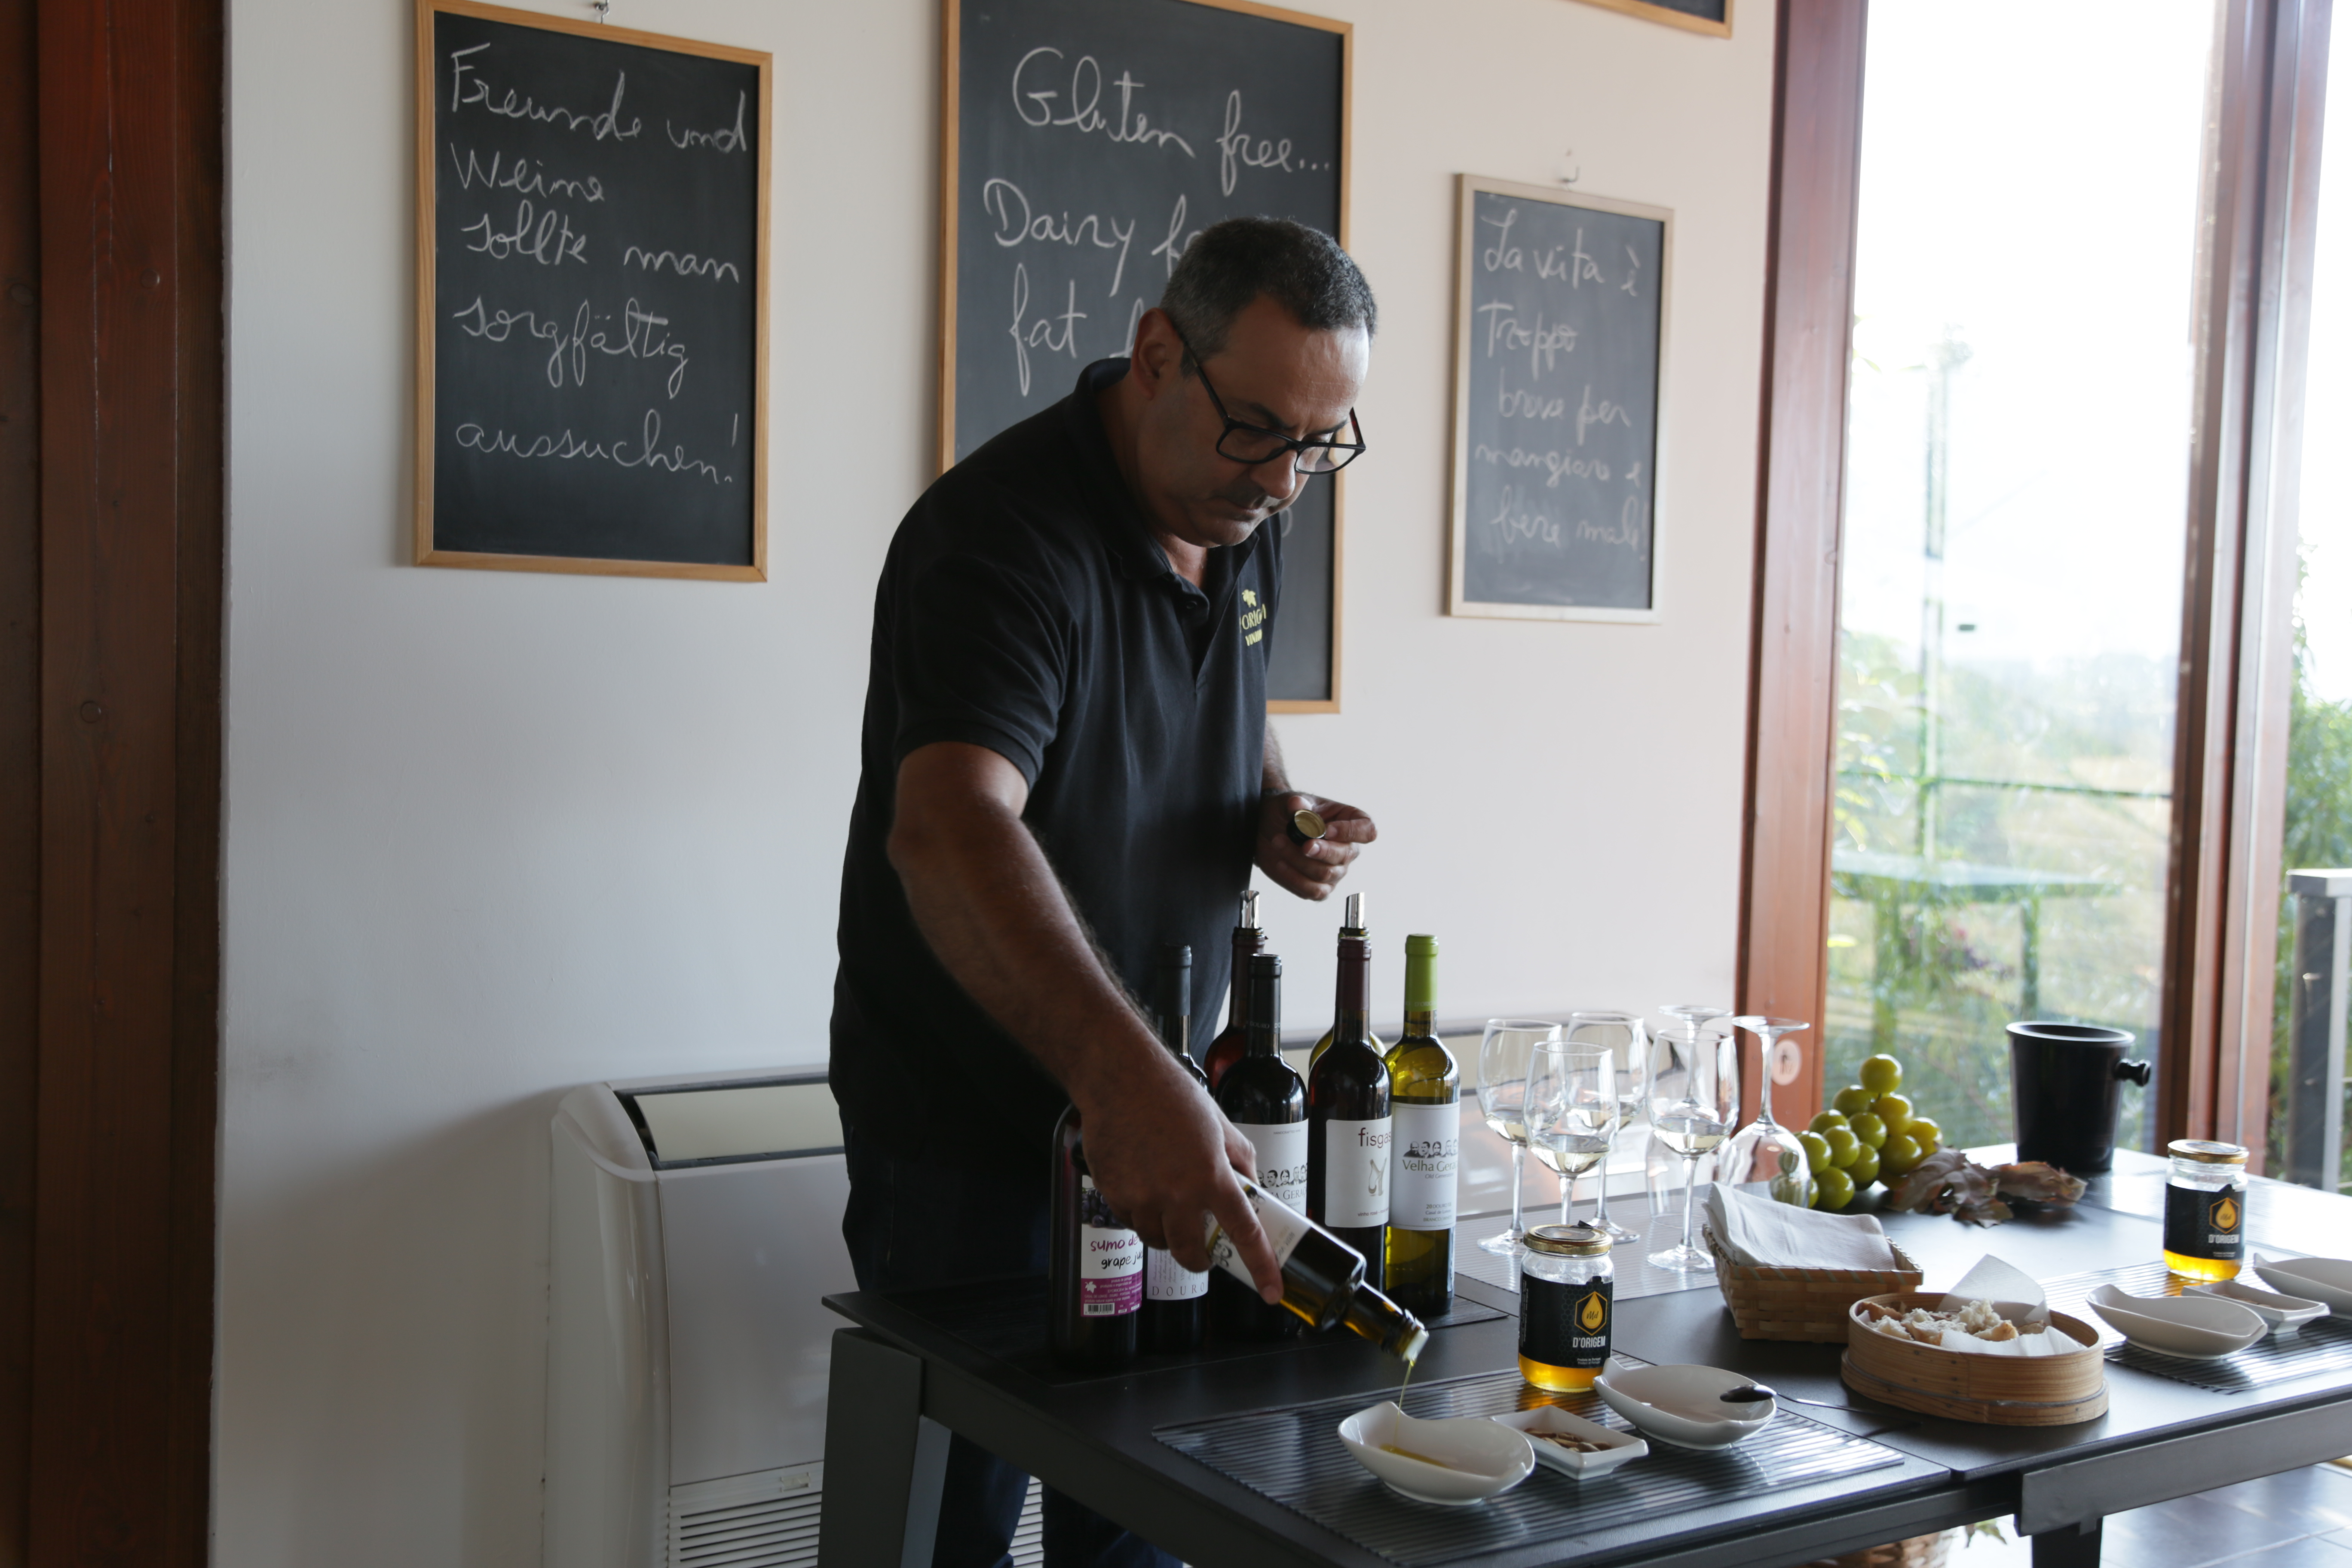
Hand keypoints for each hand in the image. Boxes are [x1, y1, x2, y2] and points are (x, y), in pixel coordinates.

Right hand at [1077, 1056, 1285, 1302]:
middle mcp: (1177, 1192)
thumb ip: (1239, 1161)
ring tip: (1168, 1204)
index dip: (1261, 1266)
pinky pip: (1131, 1220)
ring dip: (1167, 1233)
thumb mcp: (1219, 1125)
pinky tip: (1141, 1184)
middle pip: (1190, 1253)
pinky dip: (1139, 1213)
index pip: (1244, 1232)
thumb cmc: (1171, 1095)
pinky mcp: (1114, 1193)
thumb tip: (1249, 1190)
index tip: (1271, 1290)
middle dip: (1199, 1260)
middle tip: (1203, 1252)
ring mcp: (1142, 1196)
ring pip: (1157, 1240)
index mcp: (1212, 1175)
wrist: (1120, 1077)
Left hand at [1255, 790, 1375, 900]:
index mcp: (1350, 821)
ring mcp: (1335, 871)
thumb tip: (1297, 805)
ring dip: (1299, 860)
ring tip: (1279, 843)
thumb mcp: (1291, 801)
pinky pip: (1314, 891)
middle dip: (1322, 850)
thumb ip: (1296, 804)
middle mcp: (1348, 849)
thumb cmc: (1289, 813)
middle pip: (1345, 855)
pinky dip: (1294, 878)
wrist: (1270, 828)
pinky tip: (1280, 863)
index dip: (1350, 832)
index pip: (1366, 830)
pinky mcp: (1320, 887)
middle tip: (1303, 844)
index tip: (1328, 829)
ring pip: (1325, 874)